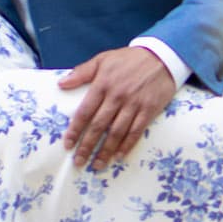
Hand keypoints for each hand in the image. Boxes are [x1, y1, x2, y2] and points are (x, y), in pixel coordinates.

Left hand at [59, 47, 174, 167]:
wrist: (161, 56)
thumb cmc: (128, 59)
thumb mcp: (103, 59)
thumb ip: (82, 72)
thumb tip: (61, 84)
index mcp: (103, 83)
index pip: (85, 111)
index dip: (75, 130)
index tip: (67, 145)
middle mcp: (117, 96)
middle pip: (99, 126)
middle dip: (87, 146)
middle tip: (79, 161)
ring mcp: (134, 104)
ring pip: (117, 132)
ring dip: (105, 151)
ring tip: (96, 165)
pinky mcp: (149, 110)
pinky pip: (136, 131)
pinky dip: (127, 145)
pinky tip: (119, 157)